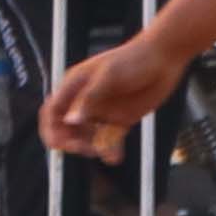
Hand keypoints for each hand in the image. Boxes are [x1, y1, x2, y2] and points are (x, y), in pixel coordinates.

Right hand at [41, 39, 184, 158]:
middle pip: (67, 129)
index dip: (51, 129)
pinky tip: (114, 157)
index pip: (53, 111)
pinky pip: (108, 140)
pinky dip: (109, 150)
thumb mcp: (109, 75)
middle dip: (71, 142)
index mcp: (76, 86)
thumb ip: (90, 98)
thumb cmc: (134, 58)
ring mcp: (102, 112)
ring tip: (104, 152)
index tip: (59, 143)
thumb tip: (70, 120)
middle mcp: (86, 101)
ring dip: (90, 148)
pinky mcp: (119, 120)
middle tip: (84, 149)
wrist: (164, 58)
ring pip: (87, 138)